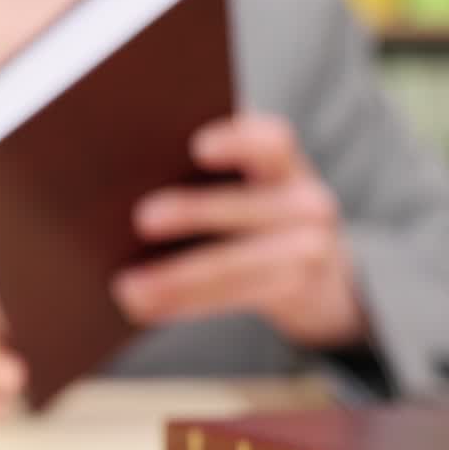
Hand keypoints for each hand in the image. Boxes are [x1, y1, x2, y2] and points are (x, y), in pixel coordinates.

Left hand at [112, 114, 366, 347]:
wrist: (326, 280)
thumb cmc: (258, 223)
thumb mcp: (251, 192)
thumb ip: (207, 181)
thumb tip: (122, 195)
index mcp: (283, 164)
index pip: (272, 142)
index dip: (238, 140)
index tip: (197, 147)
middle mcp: (305, 201)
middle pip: (248, 207)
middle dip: (194, 211)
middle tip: (142, 219)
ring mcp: (308, 248)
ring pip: (237, 264)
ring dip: (178, 278)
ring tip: (127, 288)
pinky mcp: (296, 291)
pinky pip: (233, 298)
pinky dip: (185, 304)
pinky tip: (146, 308)